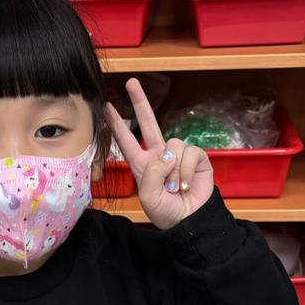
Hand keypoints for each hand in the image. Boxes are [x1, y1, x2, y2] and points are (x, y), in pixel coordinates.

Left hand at [105, 78, 214, 229]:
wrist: (190, 221)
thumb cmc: (166, 212)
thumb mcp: (149, 197)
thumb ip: (151, 173)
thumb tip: (167, 154)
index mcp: (142, 165)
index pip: (126, 141)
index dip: (117, 124)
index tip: (107, 107)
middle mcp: (159, 156)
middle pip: (149, 123)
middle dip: (140, 102)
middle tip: (131, 83)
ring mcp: (177, 155)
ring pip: (173, 144)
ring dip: (174, 169)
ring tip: (175, 188)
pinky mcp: (196, 157)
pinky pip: (189, 152)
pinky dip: (186, 169)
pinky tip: (186, 184)